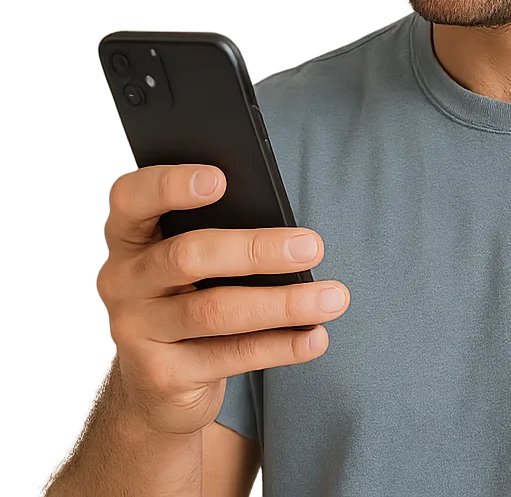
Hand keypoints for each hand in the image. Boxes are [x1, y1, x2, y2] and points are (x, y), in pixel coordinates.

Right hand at [96, 163, 348, 435]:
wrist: (158, 386)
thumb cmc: (190, 296)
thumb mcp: (192, 263)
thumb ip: (221, 233)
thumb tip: (288, 227)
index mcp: (131, 237)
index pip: (133, 198)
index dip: (171, 185)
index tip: (221, 178)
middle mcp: (123, 281)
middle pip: (189, 256)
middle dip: (258, 249)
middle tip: (313, 246)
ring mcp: (137, 332)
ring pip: (215, 311)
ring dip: (282, 304)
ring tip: (333, 297)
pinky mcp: (161, 377)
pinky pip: (230, 357)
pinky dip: (280, 346)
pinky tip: (316, 337)